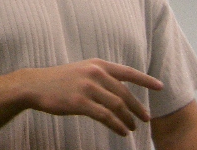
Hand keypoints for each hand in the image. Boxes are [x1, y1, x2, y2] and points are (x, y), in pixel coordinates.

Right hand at [18, 59, 162, 135]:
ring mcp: (88, 87)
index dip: (146, 80)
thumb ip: (100, 76)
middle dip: (138, 107)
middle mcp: (95, 73)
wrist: (35, 85)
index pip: (128, 72)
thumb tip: (119, 89)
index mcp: (97, 64)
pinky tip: (122, 132)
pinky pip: (106, 117)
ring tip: (133, 128)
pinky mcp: (80, 102)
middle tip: (146, 118)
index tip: (160, 86)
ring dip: (128, 119)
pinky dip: (117, 126)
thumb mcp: (82, 70)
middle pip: (125, 93)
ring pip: (117, 106)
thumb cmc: (59, 80)